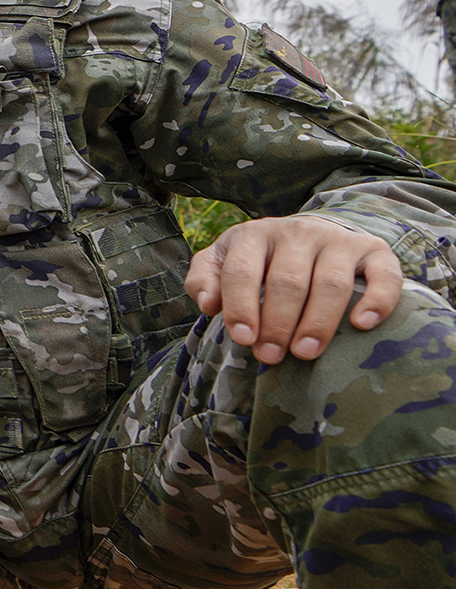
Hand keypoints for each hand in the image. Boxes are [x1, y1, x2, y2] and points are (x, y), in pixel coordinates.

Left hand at [185, 215, 399, 362]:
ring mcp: (337, 240)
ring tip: (305, 352)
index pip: (242, 272)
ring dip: (318, 321)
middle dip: (278, 323)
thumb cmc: (259, 259)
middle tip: (271, 355)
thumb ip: (204, 279)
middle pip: (287, 281)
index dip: (241, 307)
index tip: (243, 339)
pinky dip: (377, 300)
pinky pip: (383, 274)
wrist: (310, 234)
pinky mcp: (374, 251)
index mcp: (254, 235)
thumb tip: (207, 304)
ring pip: (330, 283)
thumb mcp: (223, 260)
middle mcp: (297, 232)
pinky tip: (362, 324)